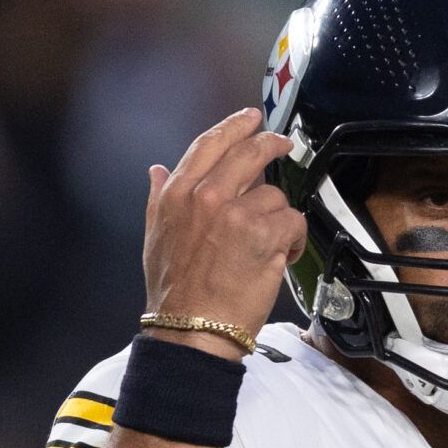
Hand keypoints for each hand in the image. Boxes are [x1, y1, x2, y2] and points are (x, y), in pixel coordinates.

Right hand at [142, 107, 307, 358]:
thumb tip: (157, 170)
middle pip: (248, 153)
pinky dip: (292, 240)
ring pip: (274, 196)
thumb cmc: (174, 292)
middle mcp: (207, 196)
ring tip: (268, 245)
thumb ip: (159, 197)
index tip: (251, 118)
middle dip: (270, 144)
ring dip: (277, 219)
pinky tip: (280, 257)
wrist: (191, 328)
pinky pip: (292, 221)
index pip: (210, 144)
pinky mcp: (265, 235)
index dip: (235, 126)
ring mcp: (238, 214)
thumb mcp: (154, 237)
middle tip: (283, 144)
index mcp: (177, 194)